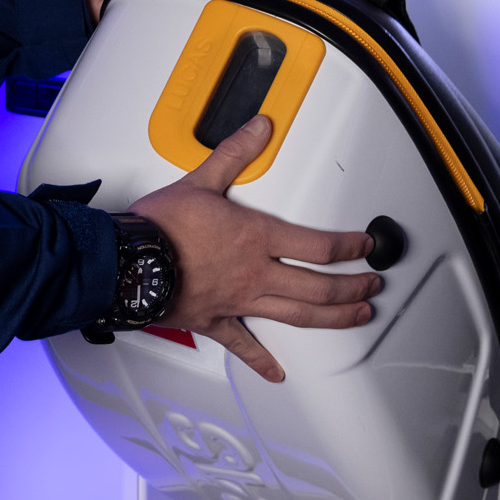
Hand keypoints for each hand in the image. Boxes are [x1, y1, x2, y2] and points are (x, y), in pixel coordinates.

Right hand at [128, 115, 377, 381]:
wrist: (126, 261)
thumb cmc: (160, 226)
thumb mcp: (200, 180)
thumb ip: (235, 153)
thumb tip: (260, 127)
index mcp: (256, 237)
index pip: (318, 245)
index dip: (350, 248)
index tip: (366, 249)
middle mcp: (255, 274)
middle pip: (317, 287)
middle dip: (352, 288)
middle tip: (372, 288)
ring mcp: (238, 301)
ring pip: (296, 315)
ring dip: (331, 318)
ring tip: (355, 318)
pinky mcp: (214, 321)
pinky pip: (243, 345)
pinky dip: (261, 360)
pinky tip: (276, 372)